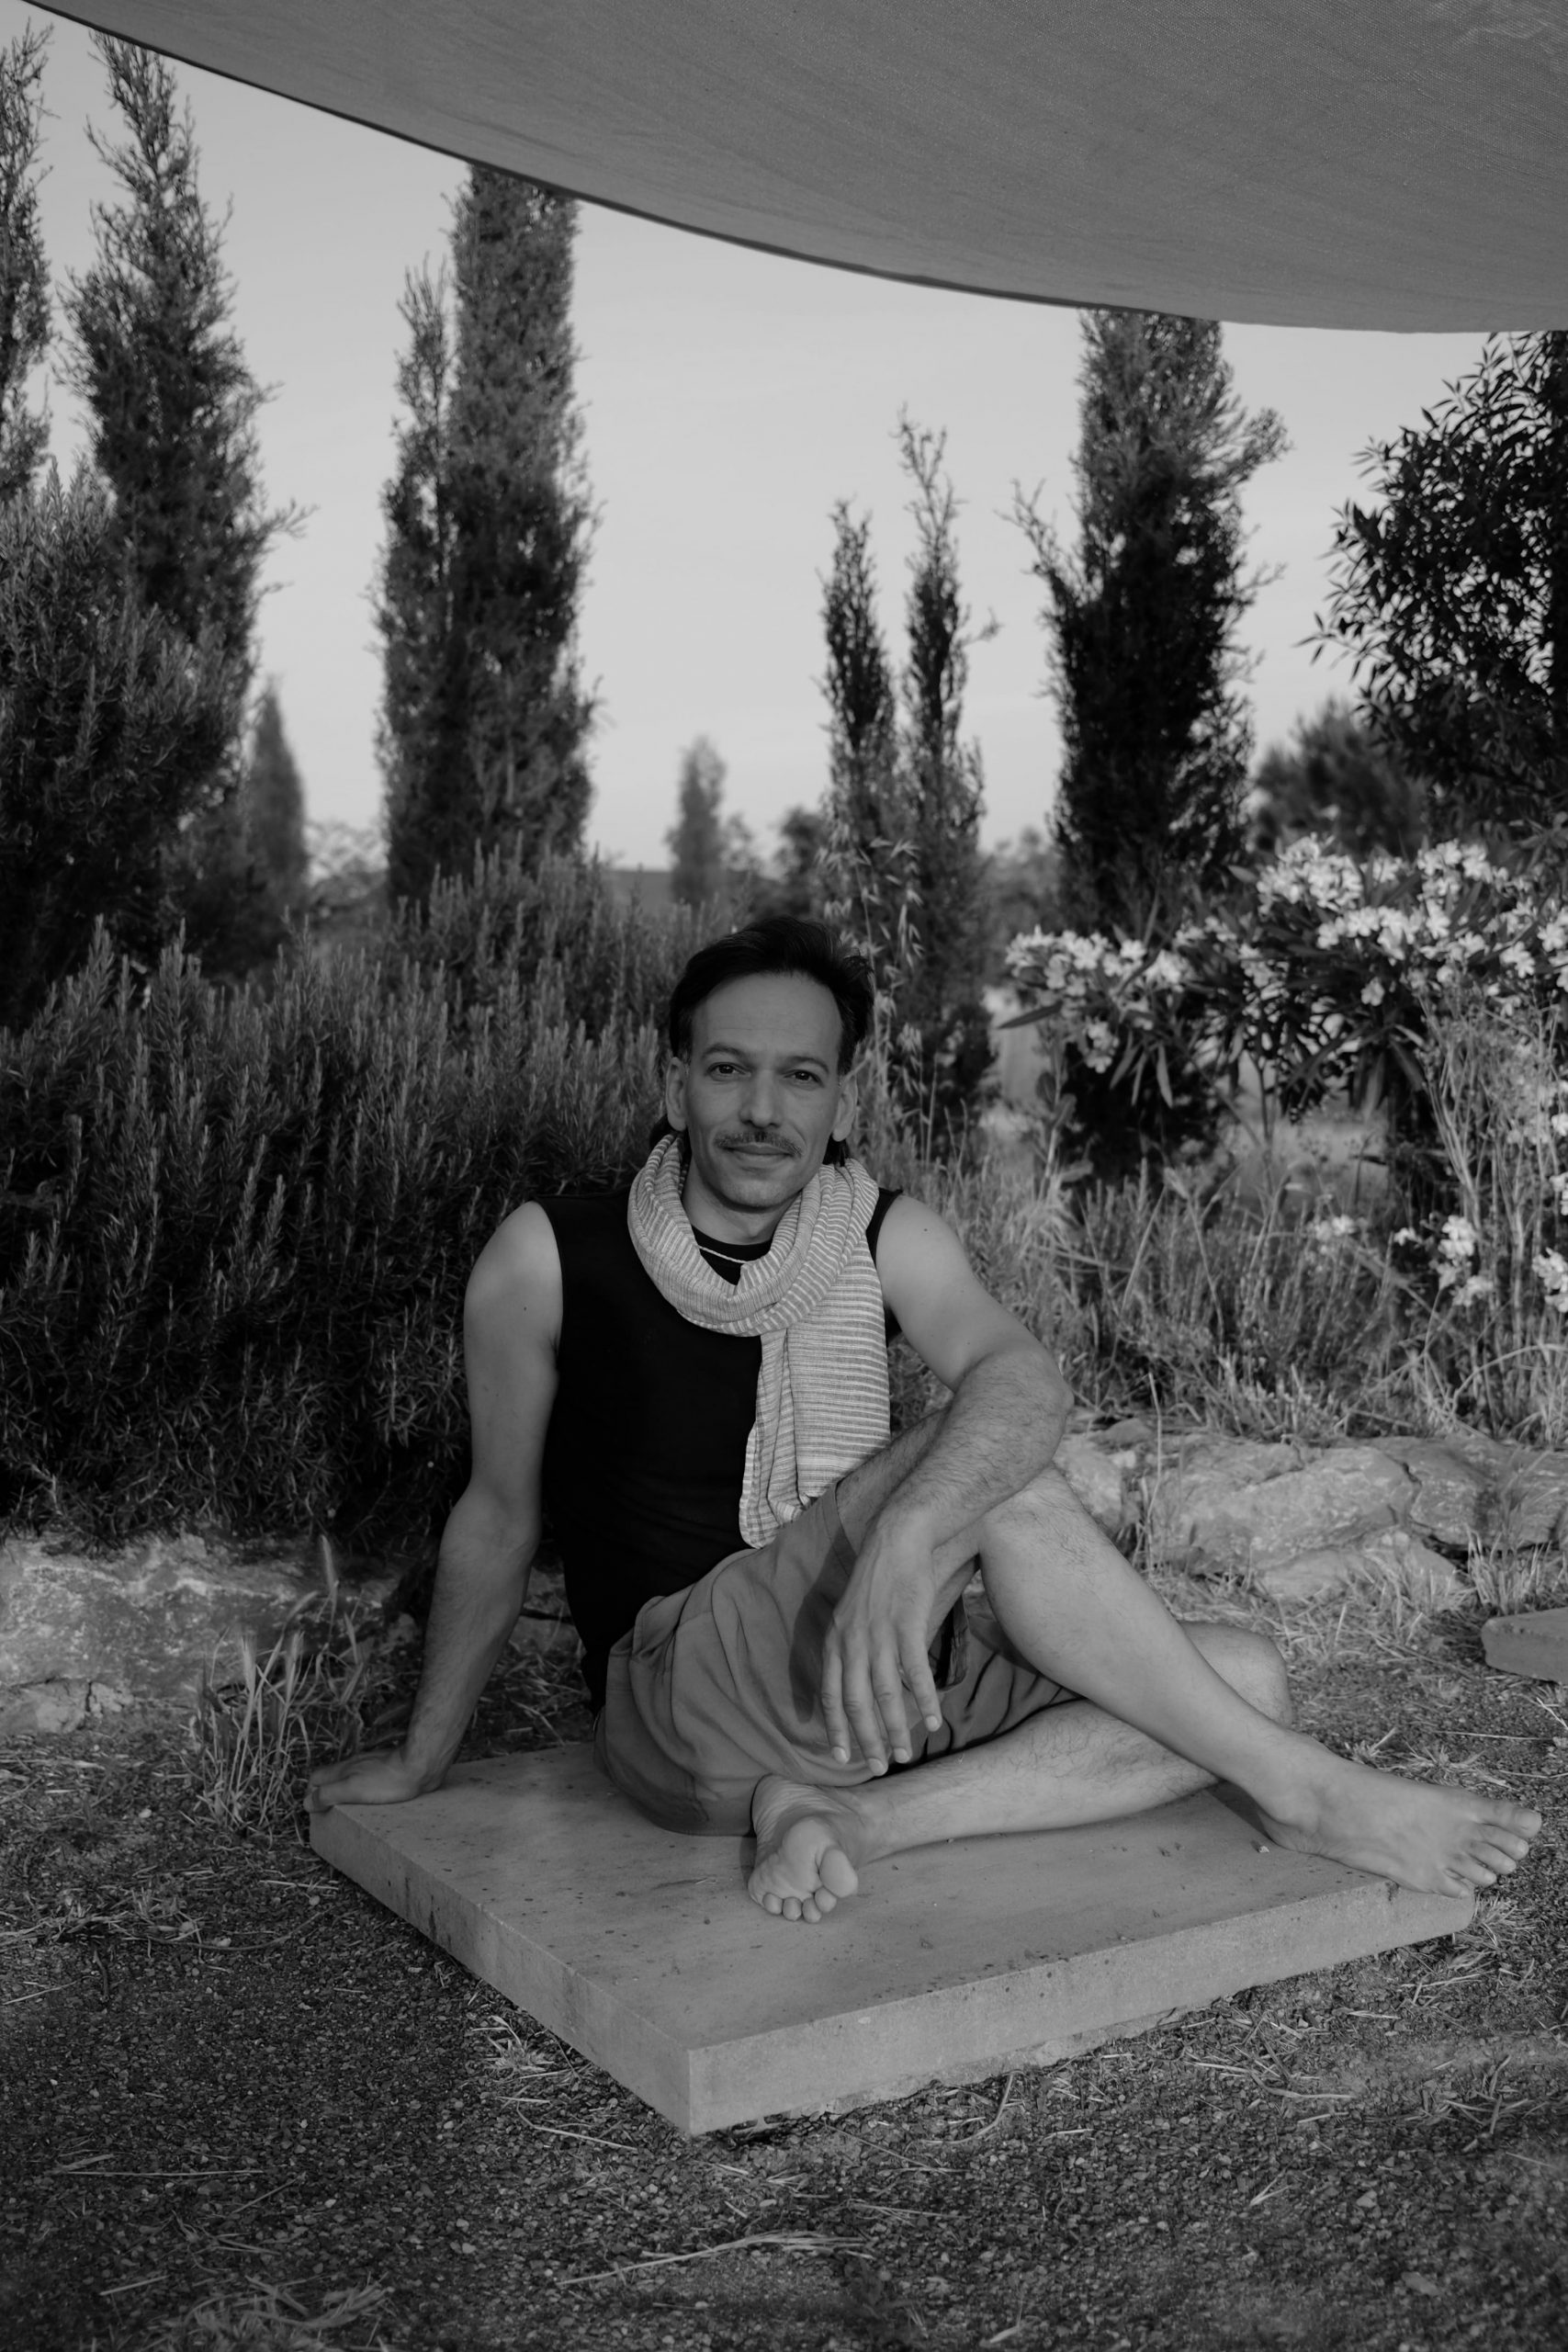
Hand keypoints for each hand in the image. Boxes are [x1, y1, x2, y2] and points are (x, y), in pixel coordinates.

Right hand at [305, 1746, 429, 1814]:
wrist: (419, 1766)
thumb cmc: (387, 1780)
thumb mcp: (351, 1790)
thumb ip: (327, 1795)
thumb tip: (307, 1803)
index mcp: (342, 1770)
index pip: (315, 1779)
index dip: (311, 1794)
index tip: (317, 1810)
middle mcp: (353, 1765)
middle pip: (331, 1779)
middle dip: (327, 1795)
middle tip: (332, 1813)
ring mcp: (370, 1766)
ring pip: (350, 1779)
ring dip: (346, 1794)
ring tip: (352, 1812)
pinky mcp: (386, 1770)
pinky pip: (369, 1781)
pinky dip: (365, 1792)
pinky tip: (374, 1803)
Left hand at [819, 1516, 945, 1774]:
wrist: (896, 1540)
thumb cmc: (878, 1578)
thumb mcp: (851, 1614)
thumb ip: (850, 1647)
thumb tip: (857, 1681)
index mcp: (835, 1641)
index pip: (830, 1694)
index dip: (835, 1727)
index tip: (841, 1755)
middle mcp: (852, 1642)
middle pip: (855, 1702)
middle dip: (865, 1739)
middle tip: (876, 1767)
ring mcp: (879, 1634)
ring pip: (885, 1694)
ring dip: (895, 1729)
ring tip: (902, 1755)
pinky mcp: (907, 1626)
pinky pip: (915, 1673)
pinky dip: (925, 1701)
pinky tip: (933, 1722)